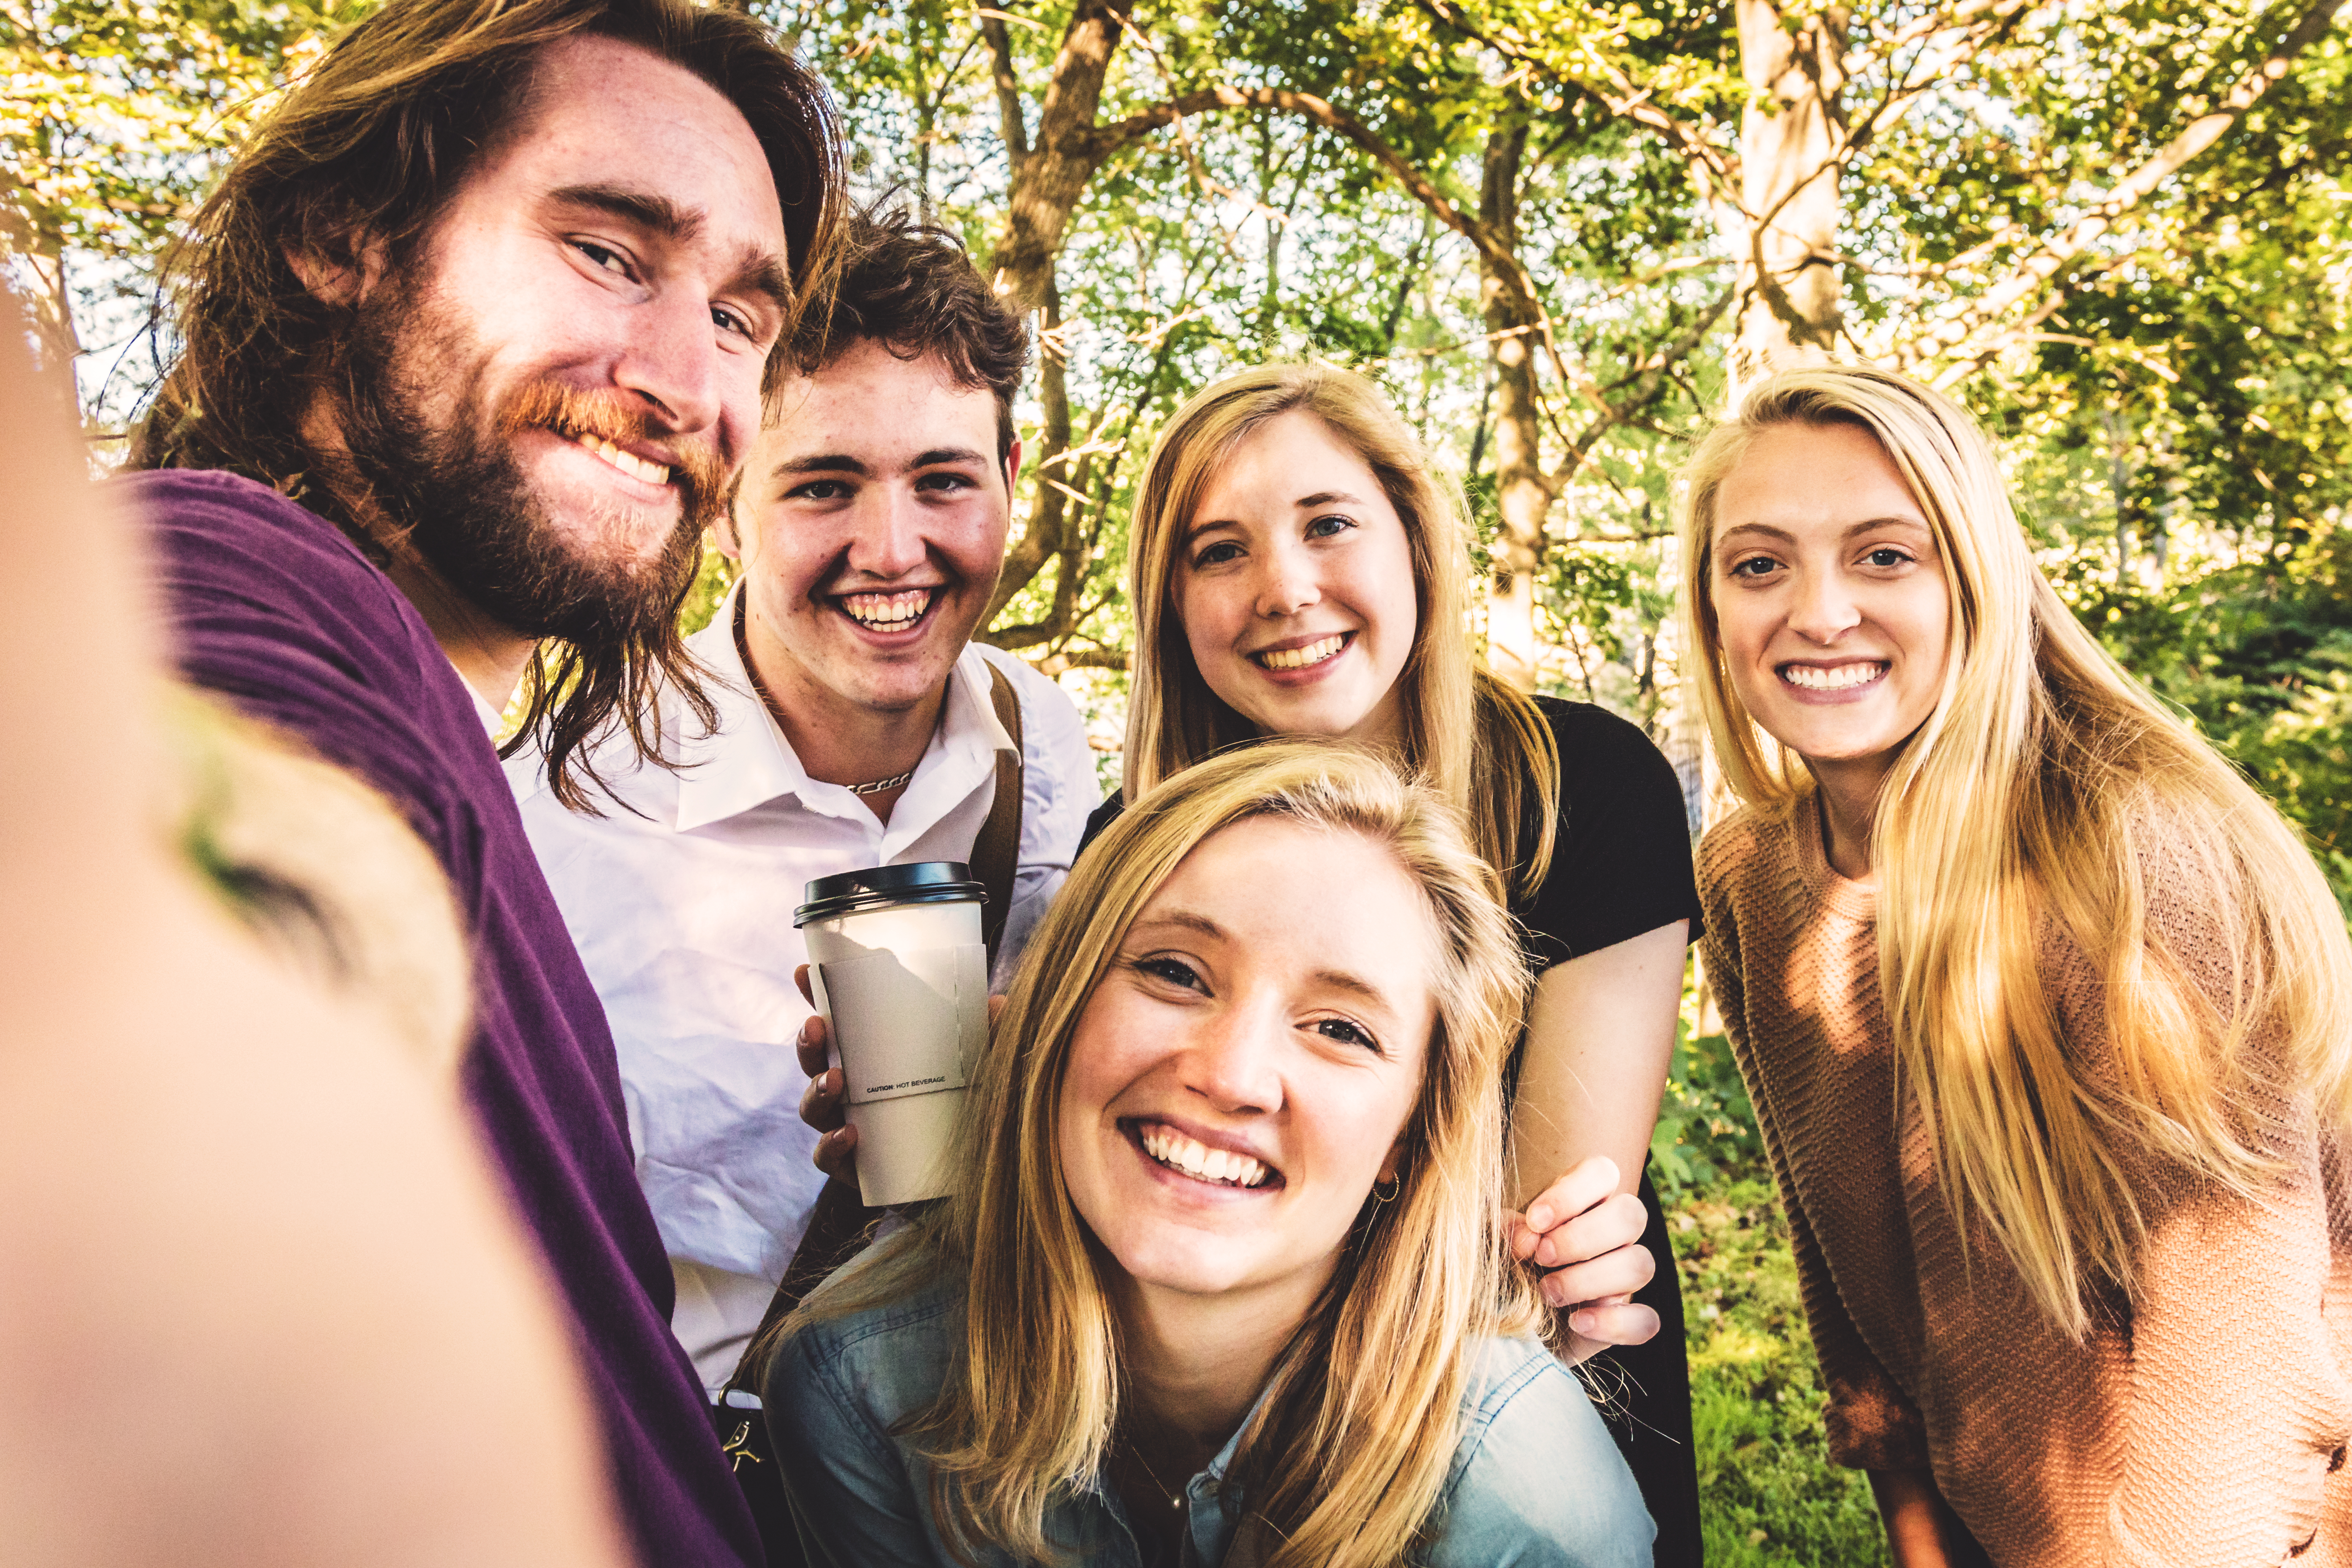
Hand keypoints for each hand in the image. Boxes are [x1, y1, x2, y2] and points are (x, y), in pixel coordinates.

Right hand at [793, 963, 1007, 1184]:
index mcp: (874, 1059)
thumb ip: (990, 1040)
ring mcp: (847, 1129)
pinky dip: (832, 1145)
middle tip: (817, 1026)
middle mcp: (854, 1092)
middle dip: (809, 1042)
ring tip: (835, 1081)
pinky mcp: (853, 1169)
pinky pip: (827, 1157)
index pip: (838, 1023)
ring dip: (816, 1090)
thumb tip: (997, 1002)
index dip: (815, 997)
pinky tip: (849, 1135)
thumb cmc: (970, 1115)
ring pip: (813, 1107)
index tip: (802, 972)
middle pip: (815, 1062)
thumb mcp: (983, 1073)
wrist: (974, 1182)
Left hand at [1506, 1155, 1659, 1362]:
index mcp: (1588, 1202)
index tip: (1534, 1221)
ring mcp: (1626, 1278)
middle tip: (1540, 1257)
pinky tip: (1577, 1323)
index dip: (1572, 1193)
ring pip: (1640, 1264)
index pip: (1603, 1172)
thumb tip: (1525, 1235)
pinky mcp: (1630, 1322)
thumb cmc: (1510, 1268)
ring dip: (1590, 1279)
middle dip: (1582, 1237)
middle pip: (1630, 1215)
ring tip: (1547, 1292)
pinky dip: (1612, 1323)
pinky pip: (1646, 1320)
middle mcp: (1615, 1235)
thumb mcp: (1501, 1243)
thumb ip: (1510, 1230)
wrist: (1514, 1324)